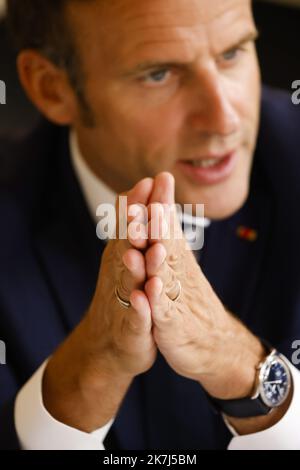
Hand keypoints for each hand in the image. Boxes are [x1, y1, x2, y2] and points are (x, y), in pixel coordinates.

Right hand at [43, 177, 157, 431]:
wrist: (110, 344)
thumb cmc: (125, 295)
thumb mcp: (129, 260)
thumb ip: (133, 231)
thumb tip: (138, 197)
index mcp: (124, 256)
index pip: (132, 227)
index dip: (140, 205)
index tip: (151, 180)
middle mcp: (120, 274)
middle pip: (127, 247)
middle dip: (134, 226)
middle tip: (141, 204)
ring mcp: (124, 300)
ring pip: (129, 280)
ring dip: (133, 266)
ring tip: (139, 252)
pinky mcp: (131, 327)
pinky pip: (135, 316)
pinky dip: (139, 308)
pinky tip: (144, 299)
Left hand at [144, 173, 264, 399]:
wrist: (209, 341)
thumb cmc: (186, 297)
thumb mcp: (175, 265)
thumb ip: (167, 235)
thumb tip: (161, 203)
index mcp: (173, 257)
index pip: (165, 228)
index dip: (160, 205)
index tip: (158, 178)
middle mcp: (176, 273)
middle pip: (166, 244)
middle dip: (158, 223)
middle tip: (154, 199)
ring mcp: (174, 297)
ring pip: (164, 275)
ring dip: (156, 258)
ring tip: (150, 241)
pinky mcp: (171, 323)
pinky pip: (163, 311)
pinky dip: (156, 300)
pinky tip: (151, 289)